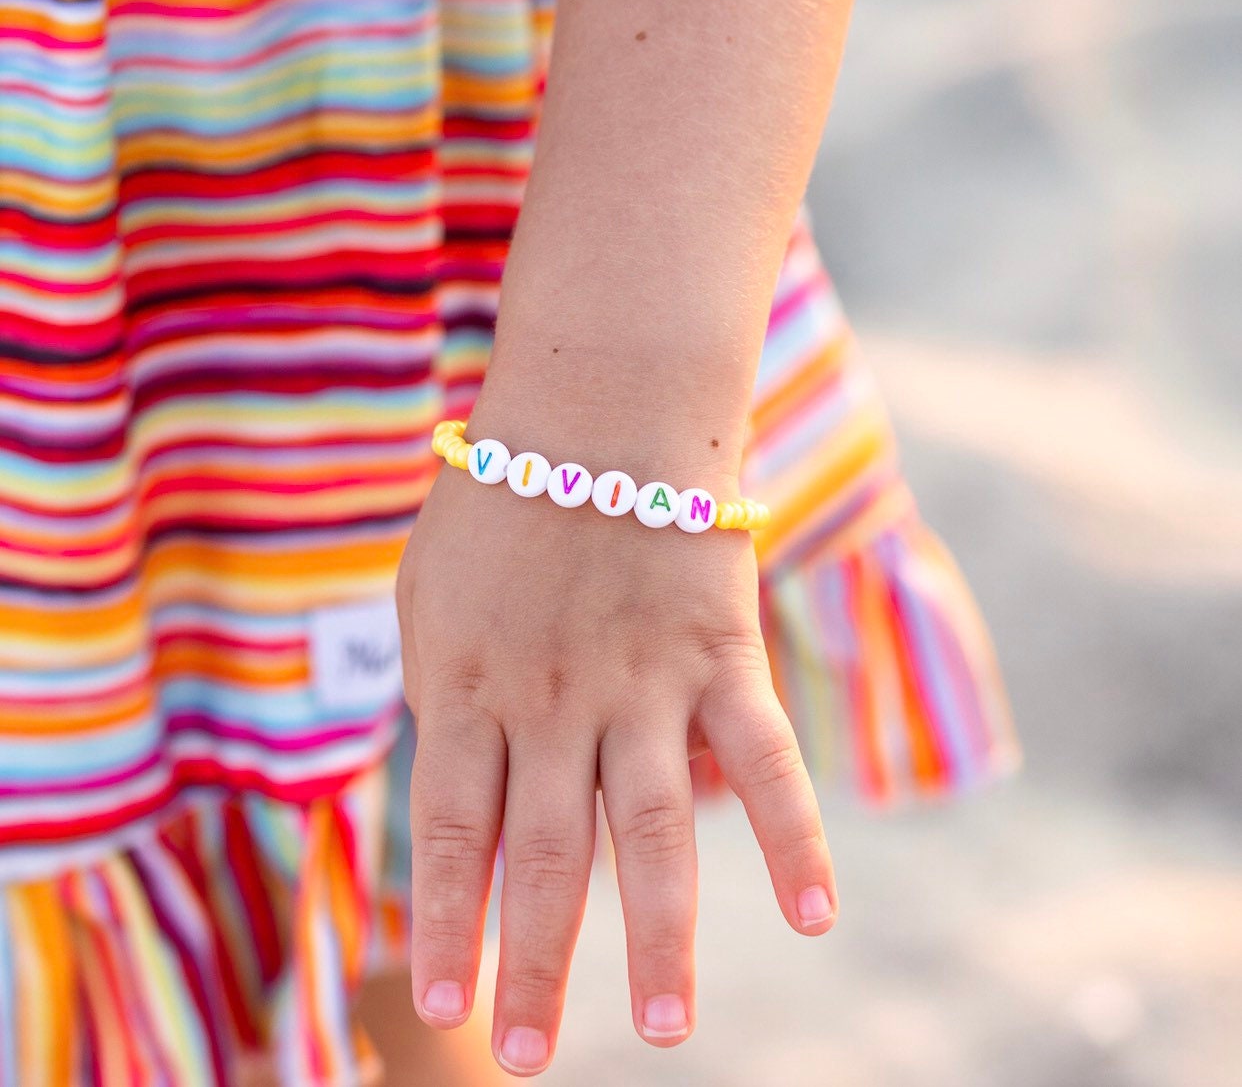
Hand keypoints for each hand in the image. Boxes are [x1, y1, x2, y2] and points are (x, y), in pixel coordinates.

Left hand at [396, 413, 836, 1076]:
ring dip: (657, 943)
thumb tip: (469, 780)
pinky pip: (764, 761)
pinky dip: (794, 840)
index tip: (447, 1003)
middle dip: (535, 967)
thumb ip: (444, 689)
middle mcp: (551, 705)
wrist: (598, 405)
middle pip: (544, 860)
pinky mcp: (718, 658)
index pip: (452, 835)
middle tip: (527, 1061)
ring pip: (652, 838)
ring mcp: (641, 686)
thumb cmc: (504, 498)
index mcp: (467, 687)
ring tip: (662, 1033)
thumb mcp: (432, 593)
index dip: (449, 924)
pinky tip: (814, 918)